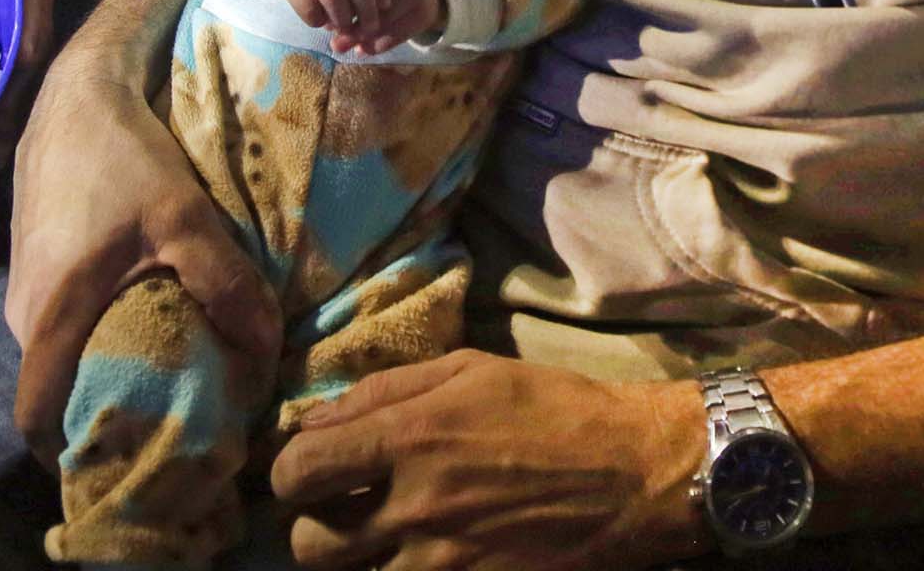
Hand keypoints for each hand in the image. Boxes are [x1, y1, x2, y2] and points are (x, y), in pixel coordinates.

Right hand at [5, 51, 279, 453]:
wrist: (78, 91)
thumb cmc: (123, 156)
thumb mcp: (185, 218)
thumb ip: (226, 285)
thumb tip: (267, 349)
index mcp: (51, 316)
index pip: (38, 417)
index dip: (74, 449)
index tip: (124, 460)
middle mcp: (24, 315)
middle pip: (54, 390)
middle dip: (104, 412)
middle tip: (168, 420)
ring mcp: (23, 289)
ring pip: (59, 355)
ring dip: (104, 368)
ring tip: (167, 375)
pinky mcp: (35, 265)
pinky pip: (61, 324)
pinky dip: (96, 334)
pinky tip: (145, 320)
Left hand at [272, 352, 705, 570]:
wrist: (633, 474)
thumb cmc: (550, 409)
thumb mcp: (468, 371)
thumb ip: (382, 391)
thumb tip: (311, 418)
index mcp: (409, 438)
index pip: (297, 472)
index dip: (289, 475)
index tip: (310, 472)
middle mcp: (414, 506)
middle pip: (309, 546)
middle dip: (316, 527)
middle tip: (343, 511)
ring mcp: (441, 562)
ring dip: (356, 562)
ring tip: (382, 539)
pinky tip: (421, 557)